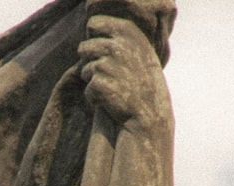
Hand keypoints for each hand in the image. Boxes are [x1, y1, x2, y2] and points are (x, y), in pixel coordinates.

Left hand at [78, 13, 172, 132]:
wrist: (150, 113)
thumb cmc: (143, 81)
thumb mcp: (139, 51)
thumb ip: (119, 37)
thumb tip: (94, 29)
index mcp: (127, 30)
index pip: (93, 23)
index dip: (96, 40)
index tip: (109, 54)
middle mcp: (117, 44)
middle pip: (83, 47)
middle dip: (92, 62)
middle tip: (112, 76)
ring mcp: (107, 64)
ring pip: (84, 69)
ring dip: (94, 81)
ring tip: (116, 87)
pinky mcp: (99, 83)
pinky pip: (87, 89)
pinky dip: (95, 97)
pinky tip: (113, 100)